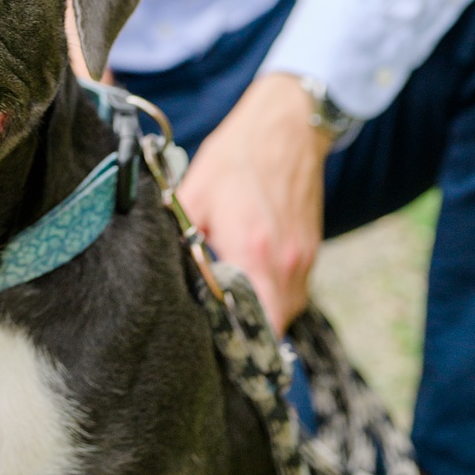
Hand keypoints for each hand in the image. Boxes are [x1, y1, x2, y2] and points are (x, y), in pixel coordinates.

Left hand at [176, 72, 332, 331]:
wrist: (289, 125)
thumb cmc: (239, 156)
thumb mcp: (196, 193)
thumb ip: (181, 239)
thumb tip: (163, 274)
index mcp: (253, 251)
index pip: (252, 324)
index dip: (232, 343)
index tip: (211, 349)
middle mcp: (285, 261)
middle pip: (273, 326)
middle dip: (247, 335)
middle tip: (218, 335)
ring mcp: (304, 256)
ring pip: (287, 309)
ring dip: (264, 315)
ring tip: (234, 311)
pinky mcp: (311, 248)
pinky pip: (295, 288)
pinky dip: (276, 293)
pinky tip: (252, 281)